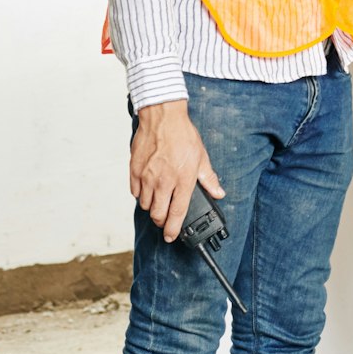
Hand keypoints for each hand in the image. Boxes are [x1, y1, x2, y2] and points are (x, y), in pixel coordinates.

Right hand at [130, 100, 223, 242]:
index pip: (177, 213)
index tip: (171, 236)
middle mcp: (163, 182)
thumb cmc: (183, 135)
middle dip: (161, 221)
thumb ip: (209, 178)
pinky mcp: (134, 171)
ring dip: (152, 207)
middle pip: (157, 214)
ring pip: (145, 205)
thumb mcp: (202, 156)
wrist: (163, 117)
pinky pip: (135, 192)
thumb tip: (218, 193)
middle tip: (165, 219)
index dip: (173, 229)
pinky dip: (141, 194)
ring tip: (159, 200)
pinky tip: (148, 188)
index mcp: (182, 180)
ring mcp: (147, 177)